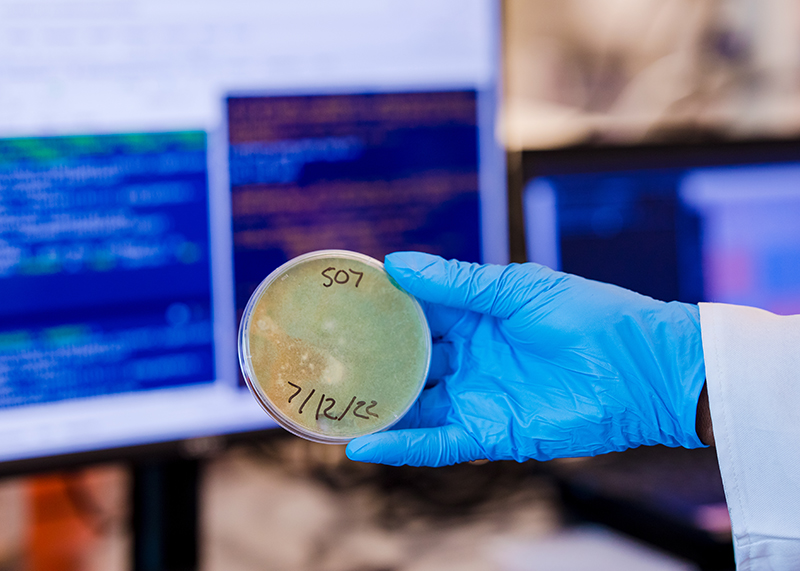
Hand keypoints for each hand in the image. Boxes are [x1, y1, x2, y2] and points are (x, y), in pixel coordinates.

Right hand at [345, 252, 706, 465]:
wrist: (642, 366)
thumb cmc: (588, 314)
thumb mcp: (517, 288)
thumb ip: (458, 281)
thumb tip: (395, 263)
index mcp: (477, 317)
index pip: (416, 313)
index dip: (380, 311)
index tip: (339, 304)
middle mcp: (470, 358)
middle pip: (408, 362)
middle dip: (370, 362)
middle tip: (321, 360)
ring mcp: (477, 396)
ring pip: (415, 405)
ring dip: (376, 408)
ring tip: (328, 407)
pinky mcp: (490, 432)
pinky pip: (437, 442)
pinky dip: (401, 445)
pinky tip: (362, 443)